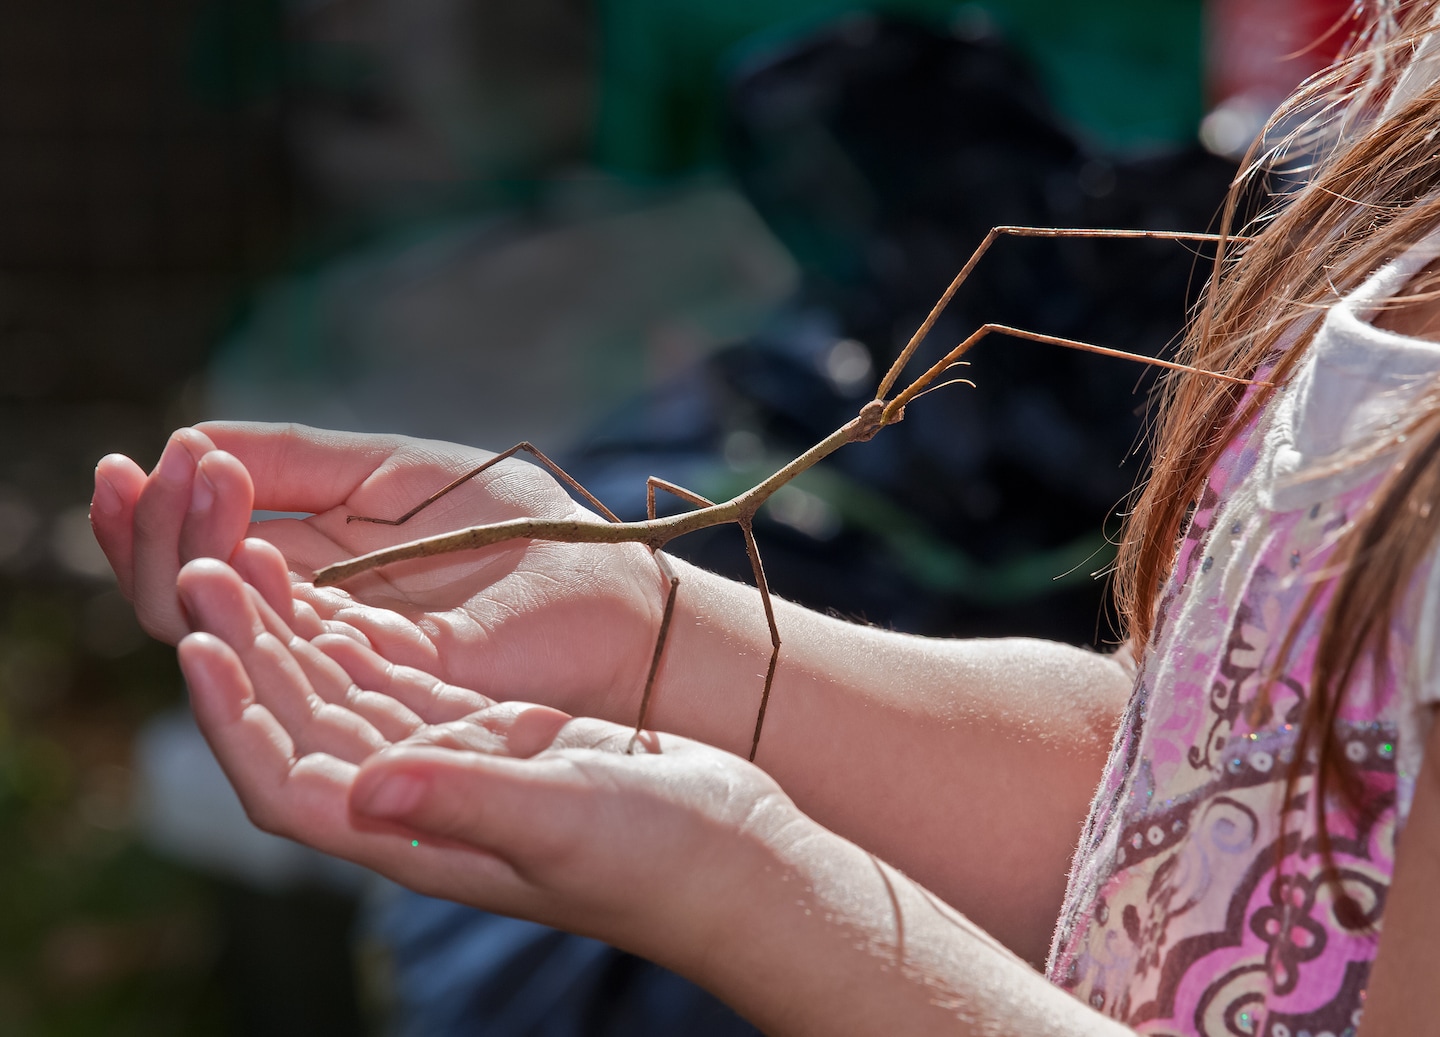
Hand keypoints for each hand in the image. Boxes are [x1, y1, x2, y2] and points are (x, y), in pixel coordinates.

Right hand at [91, 422, 668, 721]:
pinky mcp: (367, 691)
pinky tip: (229, 547)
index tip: (150, 453)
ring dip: (182, 551)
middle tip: (149, 469)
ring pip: (205, 627)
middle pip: (183, 593)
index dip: (161, 509)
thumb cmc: (526, 533)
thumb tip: (191, 443)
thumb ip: (300, 461)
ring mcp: (330, 662)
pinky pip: (270, 661)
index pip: (205, 550)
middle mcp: (308, 624)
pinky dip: (232, 603)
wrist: (614, 596)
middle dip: (151, 529)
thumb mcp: (398, 473)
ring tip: (195, 480)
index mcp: (314, 569)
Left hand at [174, 552, 797, 961]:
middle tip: (202, 563)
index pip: (288, 783)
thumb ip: (467, 800)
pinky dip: (357, 636)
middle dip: (245, 649)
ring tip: (243, 559)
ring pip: (342, 693)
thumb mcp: (565, 822)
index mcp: (416, 838)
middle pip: (301, 725)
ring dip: (289, 633)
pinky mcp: (488, 735)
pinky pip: (398, 681)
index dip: (233, 718)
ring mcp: (449, 766)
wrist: (730, 856)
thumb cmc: (659, 859)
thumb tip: (363, 786)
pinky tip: (330, 593)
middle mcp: (416, 802)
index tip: (196, 642)